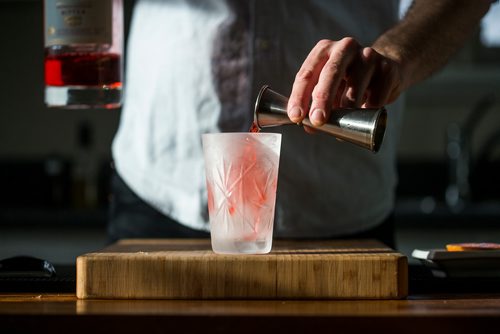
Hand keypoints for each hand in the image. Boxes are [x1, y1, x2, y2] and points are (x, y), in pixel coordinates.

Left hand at [287, 38, 402, 127]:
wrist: (386, 69)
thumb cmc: (349, 81)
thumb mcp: (329, 87)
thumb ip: (316, 104)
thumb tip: (309, 127)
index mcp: (324, 50)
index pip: (307, 74)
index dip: (299, 96)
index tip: (295, 116)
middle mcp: (345, 47)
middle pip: (330, 74)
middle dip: (322, 100)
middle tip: (317, 121)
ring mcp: (368, 56)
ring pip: (354, 91)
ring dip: (348, 112)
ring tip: (346, 121)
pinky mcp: (387, 68)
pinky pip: (375, 100)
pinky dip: (368, 112)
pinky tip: (368, 110)